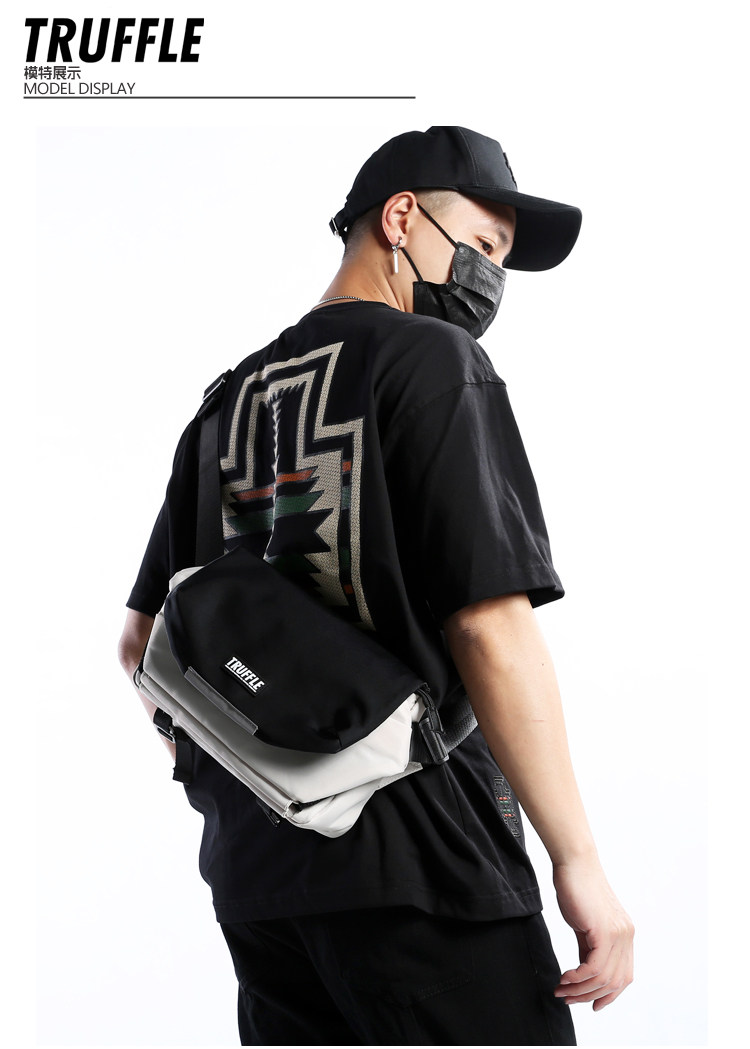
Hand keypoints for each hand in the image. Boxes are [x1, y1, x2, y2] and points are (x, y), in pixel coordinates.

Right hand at [552, 856, 633, 1010]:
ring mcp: (619, 934)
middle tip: (566, 997)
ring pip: (604, 978)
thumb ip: (588, 948)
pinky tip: (565, 977)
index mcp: (625, 934)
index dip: (608, 995)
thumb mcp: (585, 925)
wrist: (574, 863)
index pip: (623, 976)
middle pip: (615, 982)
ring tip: (561, 989)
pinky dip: (578, 978)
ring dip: (580, 990)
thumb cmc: (576, 888)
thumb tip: (583, 973)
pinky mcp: (605, 931)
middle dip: (589, 996)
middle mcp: (627, 936)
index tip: (588, 1003)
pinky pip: (594, 967)